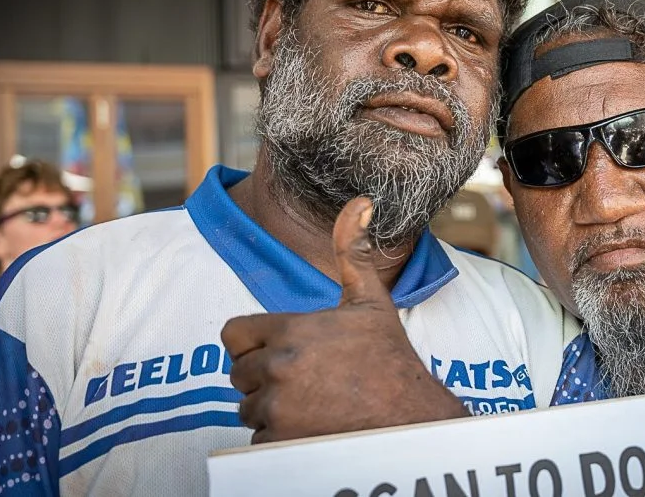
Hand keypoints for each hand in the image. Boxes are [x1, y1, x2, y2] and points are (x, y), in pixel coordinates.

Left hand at [221, 197, 466, 443]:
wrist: (410, 417)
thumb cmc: (390, 358)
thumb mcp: (370, 300)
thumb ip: (352, 251)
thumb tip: (360, 201)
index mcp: (291, 329)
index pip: (234, 334)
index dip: (253, 342)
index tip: (282, 349)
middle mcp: (278, 367)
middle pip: (238, 373)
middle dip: (263, 377)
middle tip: (304, 378)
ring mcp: (278, 407)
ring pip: (248, 407)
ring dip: (270, 408)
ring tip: (311, 402)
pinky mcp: (281, 442)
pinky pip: (258, 439)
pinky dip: (278, 438)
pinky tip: (311, 426)